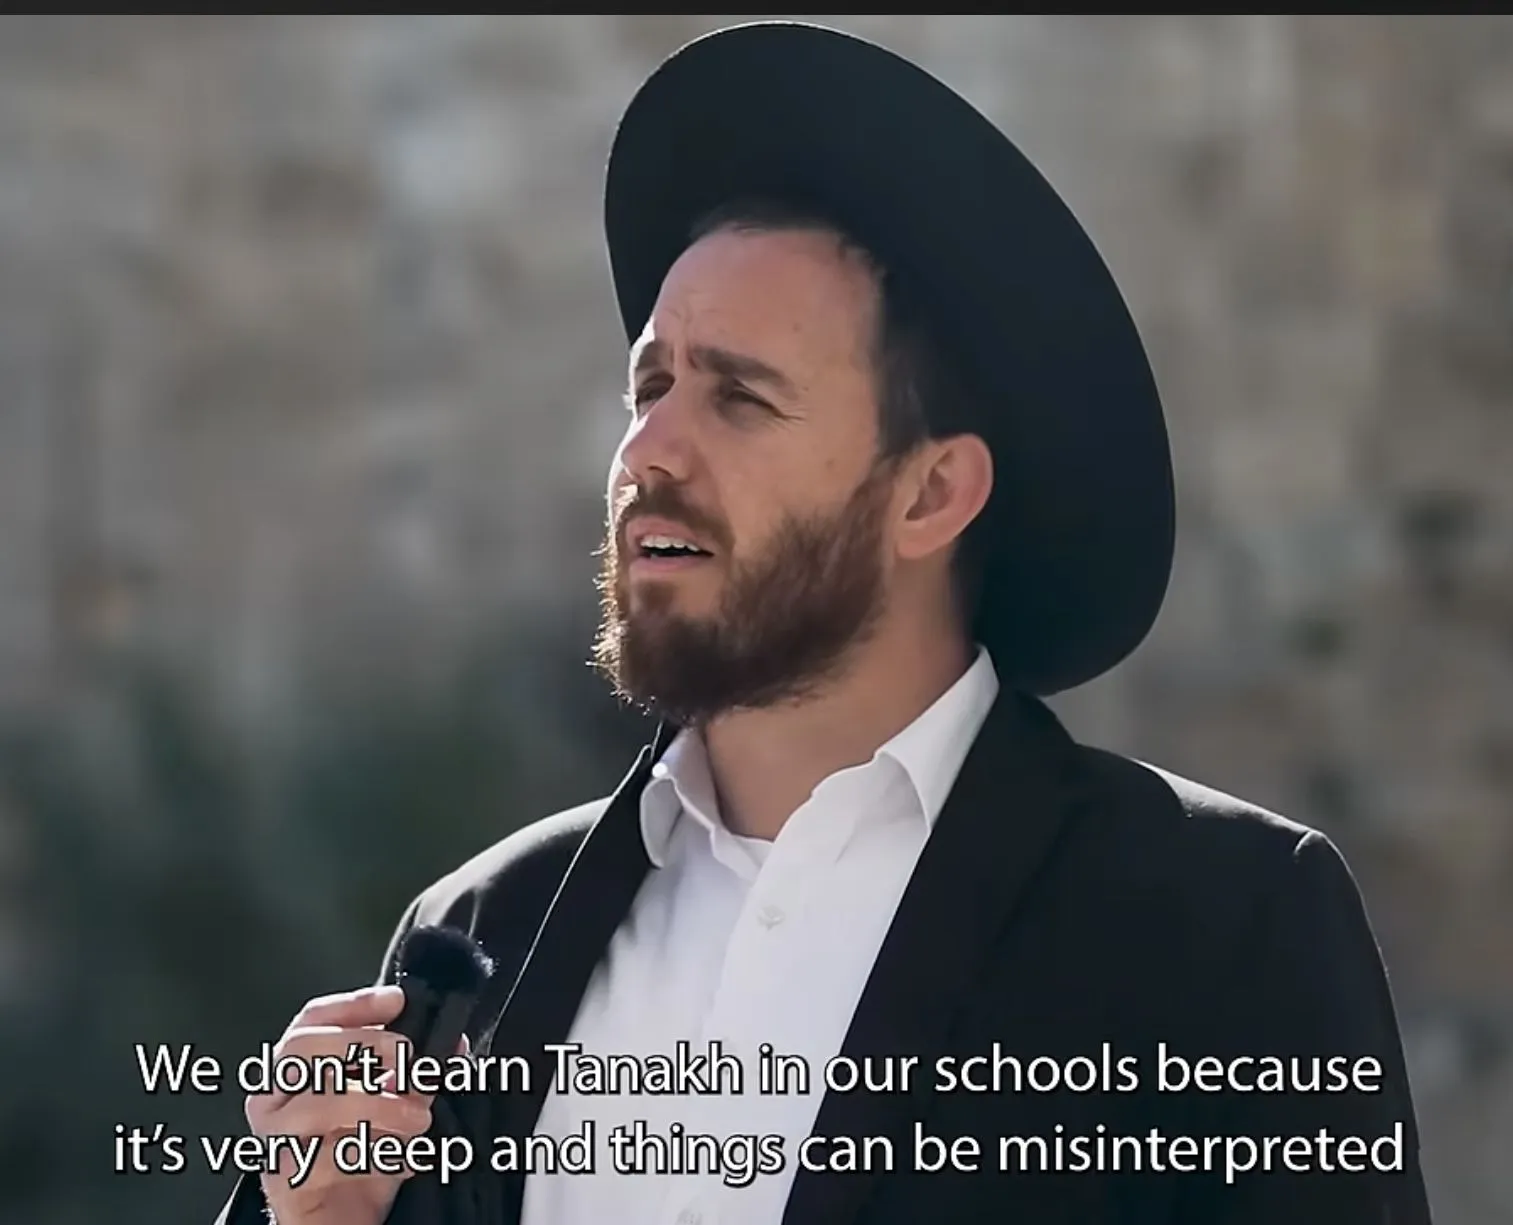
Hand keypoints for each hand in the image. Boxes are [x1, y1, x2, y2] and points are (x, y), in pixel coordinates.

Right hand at [247, 986, 440, 1224]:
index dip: (355, 1004)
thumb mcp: (393, 1107)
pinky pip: (330, 1157)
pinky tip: (401, 1160)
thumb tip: (452, 1046)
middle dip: (364, 1045)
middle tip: (408, 1061)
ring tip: (418, 1117)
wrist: (342, 1220)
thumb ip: (416, 1075)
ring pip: (319, 1103)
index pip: (313, 1019)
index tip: (398, 1001)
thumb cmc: (359, 1156)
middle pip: (303, 1048)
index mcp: (295, 1069)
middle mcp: (274, 1098)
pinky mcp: (285, 1179)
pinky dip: (375, 1155)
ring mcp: (274, 1137)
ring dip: (379, 1106)